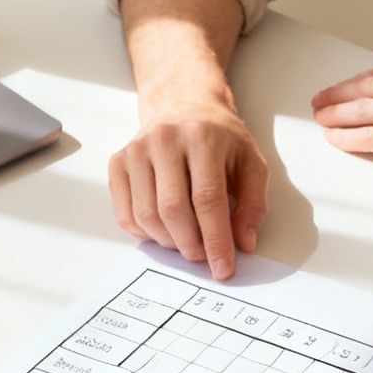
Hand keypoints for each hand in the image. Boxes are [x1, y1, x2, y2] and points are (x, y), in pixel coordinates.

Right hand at [108, 100, 267, 279]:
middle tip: (204, 257)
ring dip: (169, 242)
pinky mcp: (118, 162)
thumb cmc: (219, 137)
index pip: (207, 200)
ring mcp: (136, 150)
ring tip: (187, 242)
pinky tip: (165, 229)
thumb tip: (244, 244)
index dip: (216, 240)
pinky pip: (126, 215)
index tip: (223, 268)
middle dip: (191, 246)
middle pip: (173, 210)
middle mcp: (164, 140)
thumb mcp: (251, 162)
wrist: (182, 103)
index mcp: (202, 138)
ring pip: (147, 216)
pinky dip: (146, 234)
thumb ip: (253, 204)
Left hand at [311, 58, 372, 182]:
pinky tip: (334, 138)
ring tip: (320, 118)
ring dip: (336, 114)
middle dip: (340, 93)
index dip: (364, 79)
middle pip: (369, 87)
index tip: (351, 85)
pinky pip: (370, 138)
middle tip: (322, 100)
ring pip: (364, 110)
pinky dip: (347, 137)